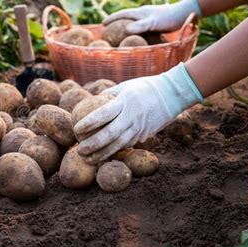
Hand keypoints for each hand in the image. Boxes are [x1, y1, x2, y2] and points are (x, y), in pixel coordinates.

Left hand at [74, 63, 202, 162]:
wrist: (171, 94)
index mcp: (125, 102)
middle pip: (110, 135)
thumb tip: (89, 104)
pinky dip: (113, 152)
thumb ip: (108, 96)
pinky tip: (101, 157)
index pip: (103, 114)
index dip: (88, 123)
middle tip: (79, 150)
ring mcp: (139, 128)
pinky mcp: (144, 135)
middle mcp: (132, 116)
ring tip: (88, 159)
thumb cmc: (143, 88)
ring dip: (102, 154)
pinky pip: (126, 146)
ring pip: (118, 146)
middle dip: (93, 145)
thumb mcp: (124, 87)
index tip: (76, 129)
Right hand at [103, 0, 201, 33]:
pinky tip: (138, 37)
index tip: (102, 24)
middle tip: (109, 29)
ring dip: (126, 26)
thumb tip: (126, 30)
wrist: (184, 13)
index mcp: (140, 12)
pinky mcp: (155, 22)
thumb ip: (140, 26)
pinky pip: (142, 26)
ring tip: (120, 34)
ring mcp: (149, 17)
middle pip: (126, 17)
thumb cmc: (168, 18)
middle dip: (117, 22)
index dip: (112, 19)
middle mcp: (143, 14)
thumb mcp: (153, 23)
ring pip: (134, 22)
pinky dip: (136, 30)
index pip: (122, 14)